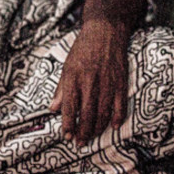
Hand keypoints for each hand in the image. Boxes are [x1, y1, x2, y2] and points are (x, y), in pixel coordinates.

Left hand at [50, 18, 130, 146]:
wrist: (105, 30)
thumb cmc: (83, 49)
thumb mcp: (67, 66)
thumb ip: (61, 89)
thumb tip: (53, 109)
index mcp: (74, 77)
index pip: (69, 107)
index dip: (68, 124)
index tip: (66, 136)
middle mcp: (90, 81)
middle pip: (87, 114)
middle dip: (83, 132)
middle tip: (79, 143)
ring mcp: (107, 82)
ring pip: (103, 113)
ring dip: (97, 129)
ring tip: (92, 138)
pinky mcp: (121, 81)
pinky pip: (120, 105)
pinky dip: (117, 118)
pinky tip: (112, 127)